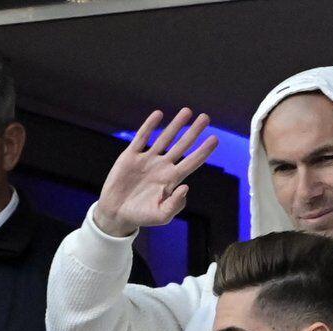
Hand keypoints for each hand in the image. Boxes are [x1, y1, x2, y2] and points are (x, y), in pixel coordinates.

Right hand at [93, 108, 218, 235]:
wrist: (116, 213)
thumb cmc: (141, 216)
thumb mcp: (162, 216)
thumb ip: (175, 205)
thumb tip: (186, 187)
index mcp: (172, 180)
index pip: (192, 162)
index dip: (203, 151)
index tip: (215, 139)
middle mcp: (162, 167)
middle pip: (182, 146)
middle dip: (194, 132)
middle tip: (206, 118)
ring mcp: (147, 160)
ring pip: (165, 138)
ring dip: (176, 125)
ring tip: (187, 111)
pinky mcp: (131, 156)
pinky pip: (142, 138)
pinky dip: (149, 126)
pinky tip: (158, 115)